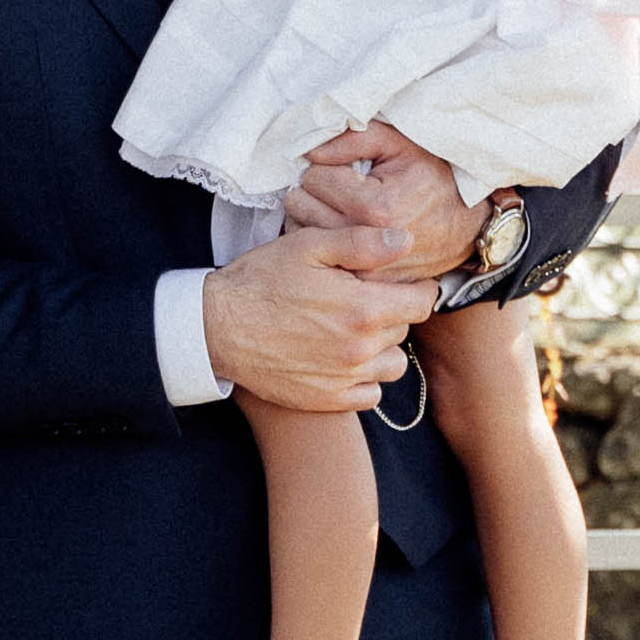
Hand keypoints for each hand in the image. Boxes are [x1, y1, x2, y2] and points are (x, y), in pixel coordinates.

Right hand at [200, 224, 431, 411]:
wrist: (216, 327)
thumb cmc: (260, 281)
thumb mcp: (308, 246)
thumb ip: (362, 242)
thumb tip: (405, 240)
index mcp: (363, 308)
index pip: (423, 301)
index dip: (415, 287)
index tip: (397, 281)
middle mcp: (360, 348)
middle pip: (406, 330)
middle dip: (392, 312)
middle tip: (362, 298)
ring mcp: (345, 378)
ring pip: (393, 364)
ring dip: (383, 347)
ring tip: (354, 330)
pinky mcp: (327, 399)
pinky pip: (371, 394)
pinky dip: (364, 378)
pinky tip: (342, 358)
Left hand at [280, 122, 482, 283]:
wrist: (465, 225)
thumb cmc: (433, 178)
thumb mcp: (400, 144)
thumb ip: (353, 139)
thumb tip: (310, 152)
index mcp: (375, 207)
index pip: (313, 179)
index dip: (325, 168)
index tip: (343, 171)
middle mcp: (365, 243)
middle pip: (301, 206)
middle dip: (315, 191)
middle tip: (337, 189)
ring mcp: (362, 268)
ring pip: (302, 231)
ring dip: (313, 215)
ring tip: (339, 207)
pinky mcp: (361, 283)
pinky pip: (318, 255)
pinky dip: (322, 240)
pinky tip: (341, 229)